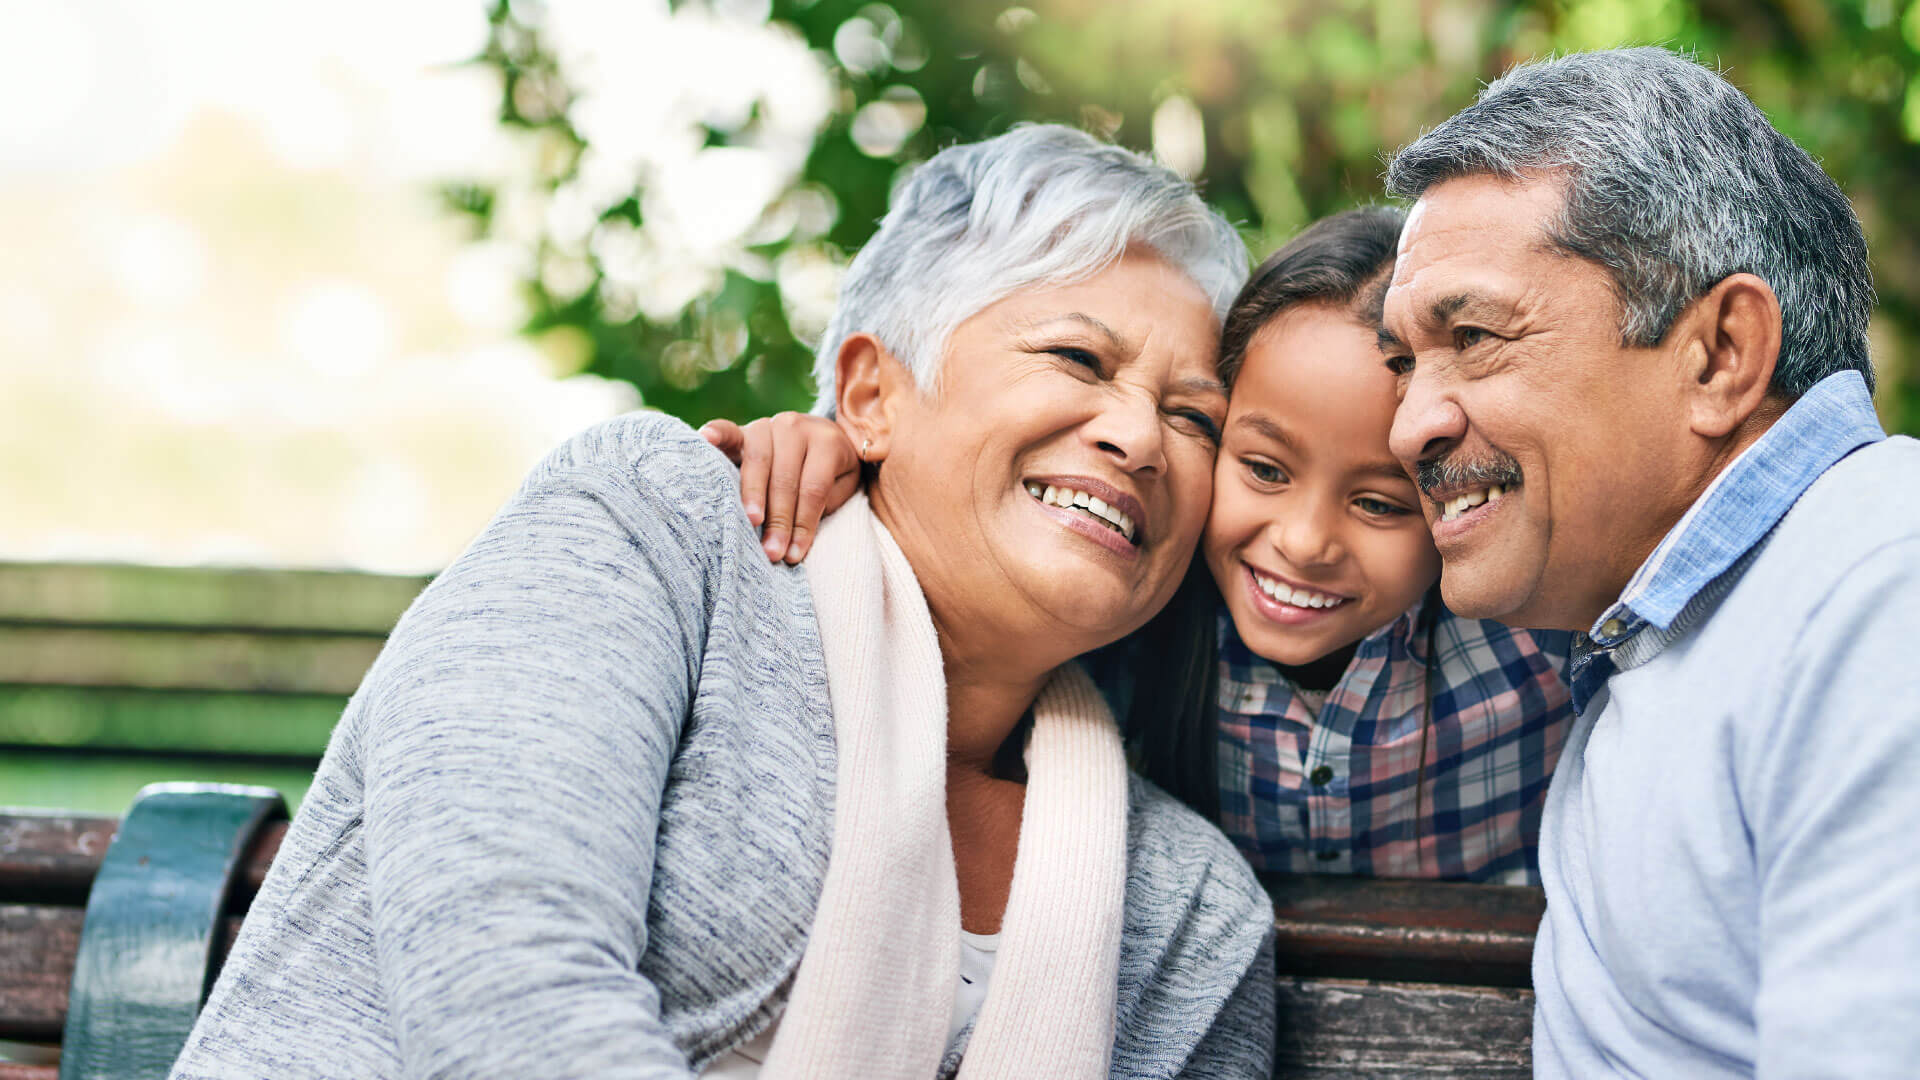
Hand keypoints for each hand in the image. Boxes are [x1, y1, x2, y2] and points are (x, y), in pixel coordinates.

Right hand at [699, 412, 860, 563]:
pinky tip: (706, 439)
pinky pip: (728, 431)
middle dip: (778, 519)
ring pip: (758, 461)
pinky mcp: (743, 429)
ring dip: (753, 494)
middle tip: (771, 552)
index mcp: (827, 443)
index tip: (793, 555)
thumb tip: (793, 545)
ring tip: (751, 521)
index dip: (803, 523)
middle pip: (785, 478)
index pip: (814, 489)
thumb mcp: (837, 489)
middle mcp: (796, 428)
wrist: (818, 434)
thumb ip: (819, 508)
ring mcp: (767, 426)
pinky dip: (717, 433)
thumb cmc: (829, 473)